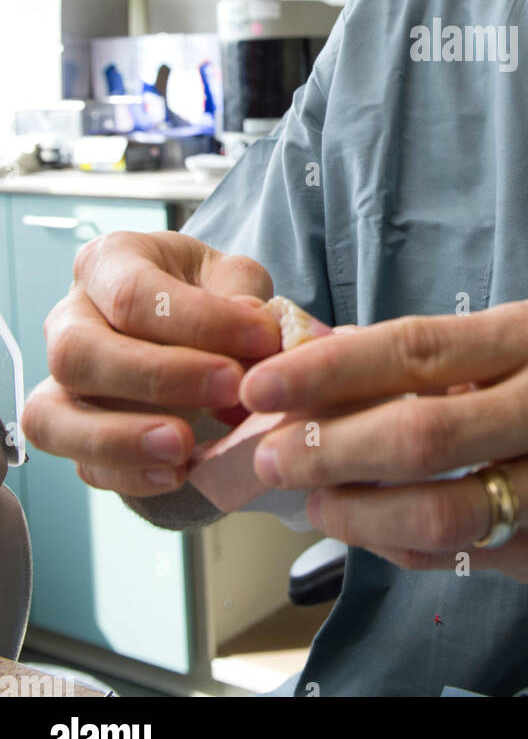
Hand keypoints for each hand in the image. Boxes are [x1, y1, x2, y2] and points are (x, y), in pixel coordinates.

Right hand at [21, 231, 282, 496]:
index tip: (262, 340)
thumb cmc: (210, 294)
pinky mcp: (72, 433)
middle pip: (78, 352)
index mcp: (109, 262)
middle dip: (156, 376)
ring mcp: (61, 380)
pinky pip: (79, 464)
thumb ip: (245, 296)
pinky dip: (128, 475)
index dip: (199, 320)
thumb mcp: (235, 276)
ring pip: (52, 416)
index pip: (133, 292)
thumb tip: (257, 330)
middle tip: (230, 388)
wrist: (198, 329)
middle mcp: (70, 317)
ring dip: (121, 438)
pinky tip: (178, 473)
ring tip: (186, 447)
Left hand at [240, 298, 527, 587]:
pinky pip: (458, 556)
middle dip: (329, 446)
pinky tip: (362, 527)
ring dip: (358, 510)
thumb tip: (314, 364)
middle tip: (272, 454)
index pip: (415, 346)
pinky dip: (395, 545)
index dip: (329, 370)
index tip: (264, 384)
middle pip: (422, 431)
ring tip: (315, 499)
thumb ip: (429, 357)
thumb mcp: (517, 345)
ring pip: (441, 509)